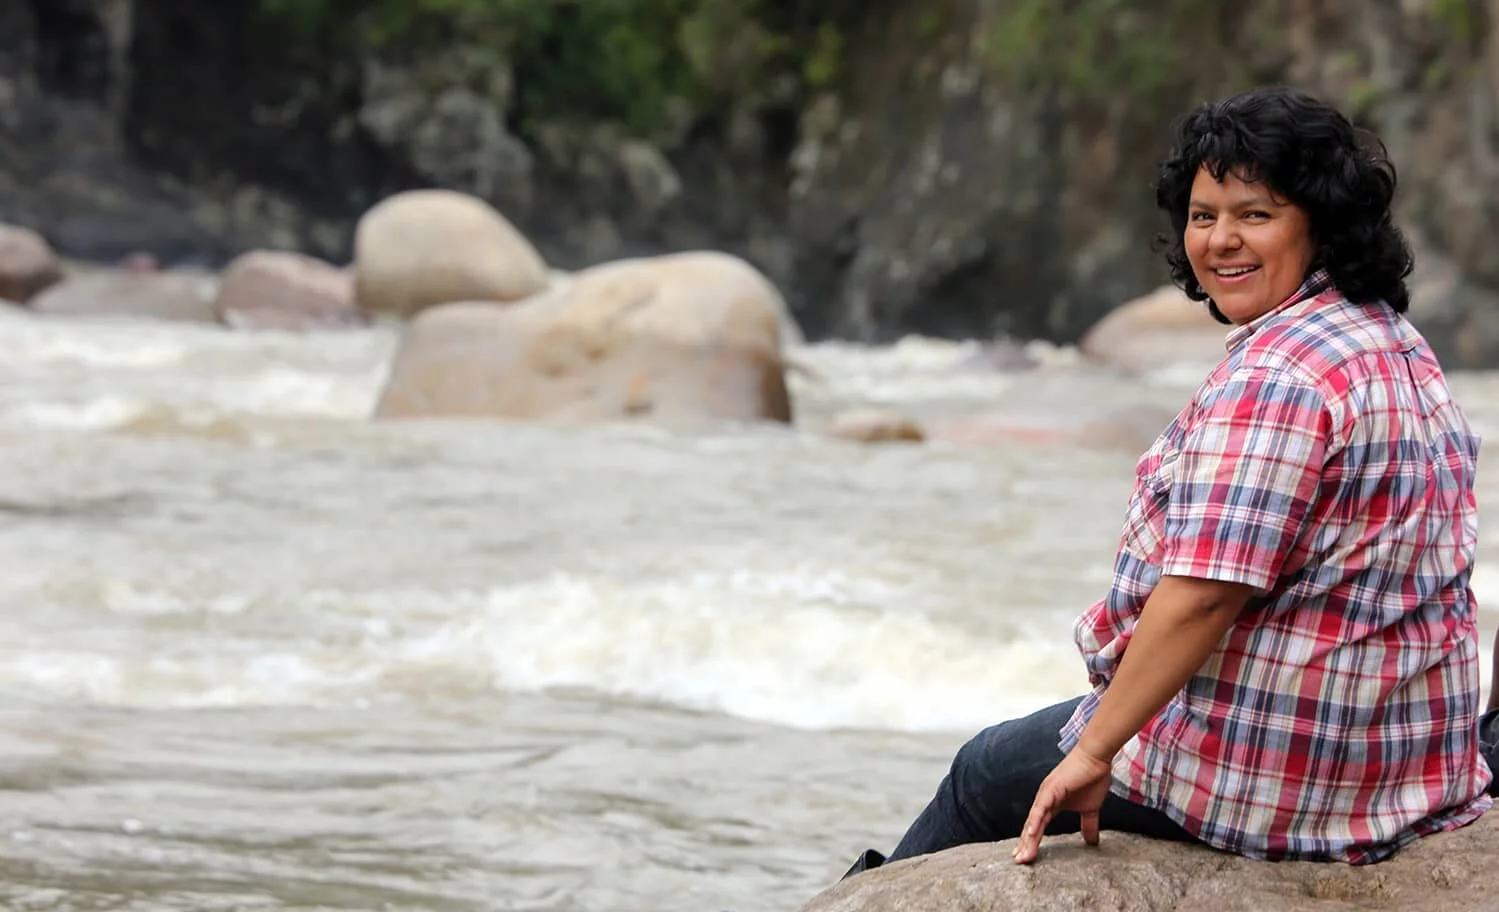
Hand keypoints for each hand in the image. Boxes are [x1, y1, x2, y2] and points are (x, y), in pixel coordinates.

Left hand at [1010, 746, 1114, 863]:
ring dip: (1028, 838)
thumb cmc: (1092, 778)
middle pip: (1032, 826)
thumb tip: (1092, 842)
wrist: (1097, 758)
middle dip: (1025, 844)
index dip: (1032, 841)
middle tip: (1019, 861)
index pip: (1038, 826)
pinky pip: (1042, 808)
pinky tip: (1031, 834)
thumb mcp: (1091, 809)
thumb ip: (1088, 824)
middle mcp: (1044, 799)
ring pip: (1034, 819)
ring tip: (1023, 854)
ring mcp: (1046, 793)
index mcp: (1051, 804)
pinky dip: (1036, 821)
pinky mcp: (1052, 788)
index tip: (1026, 856)